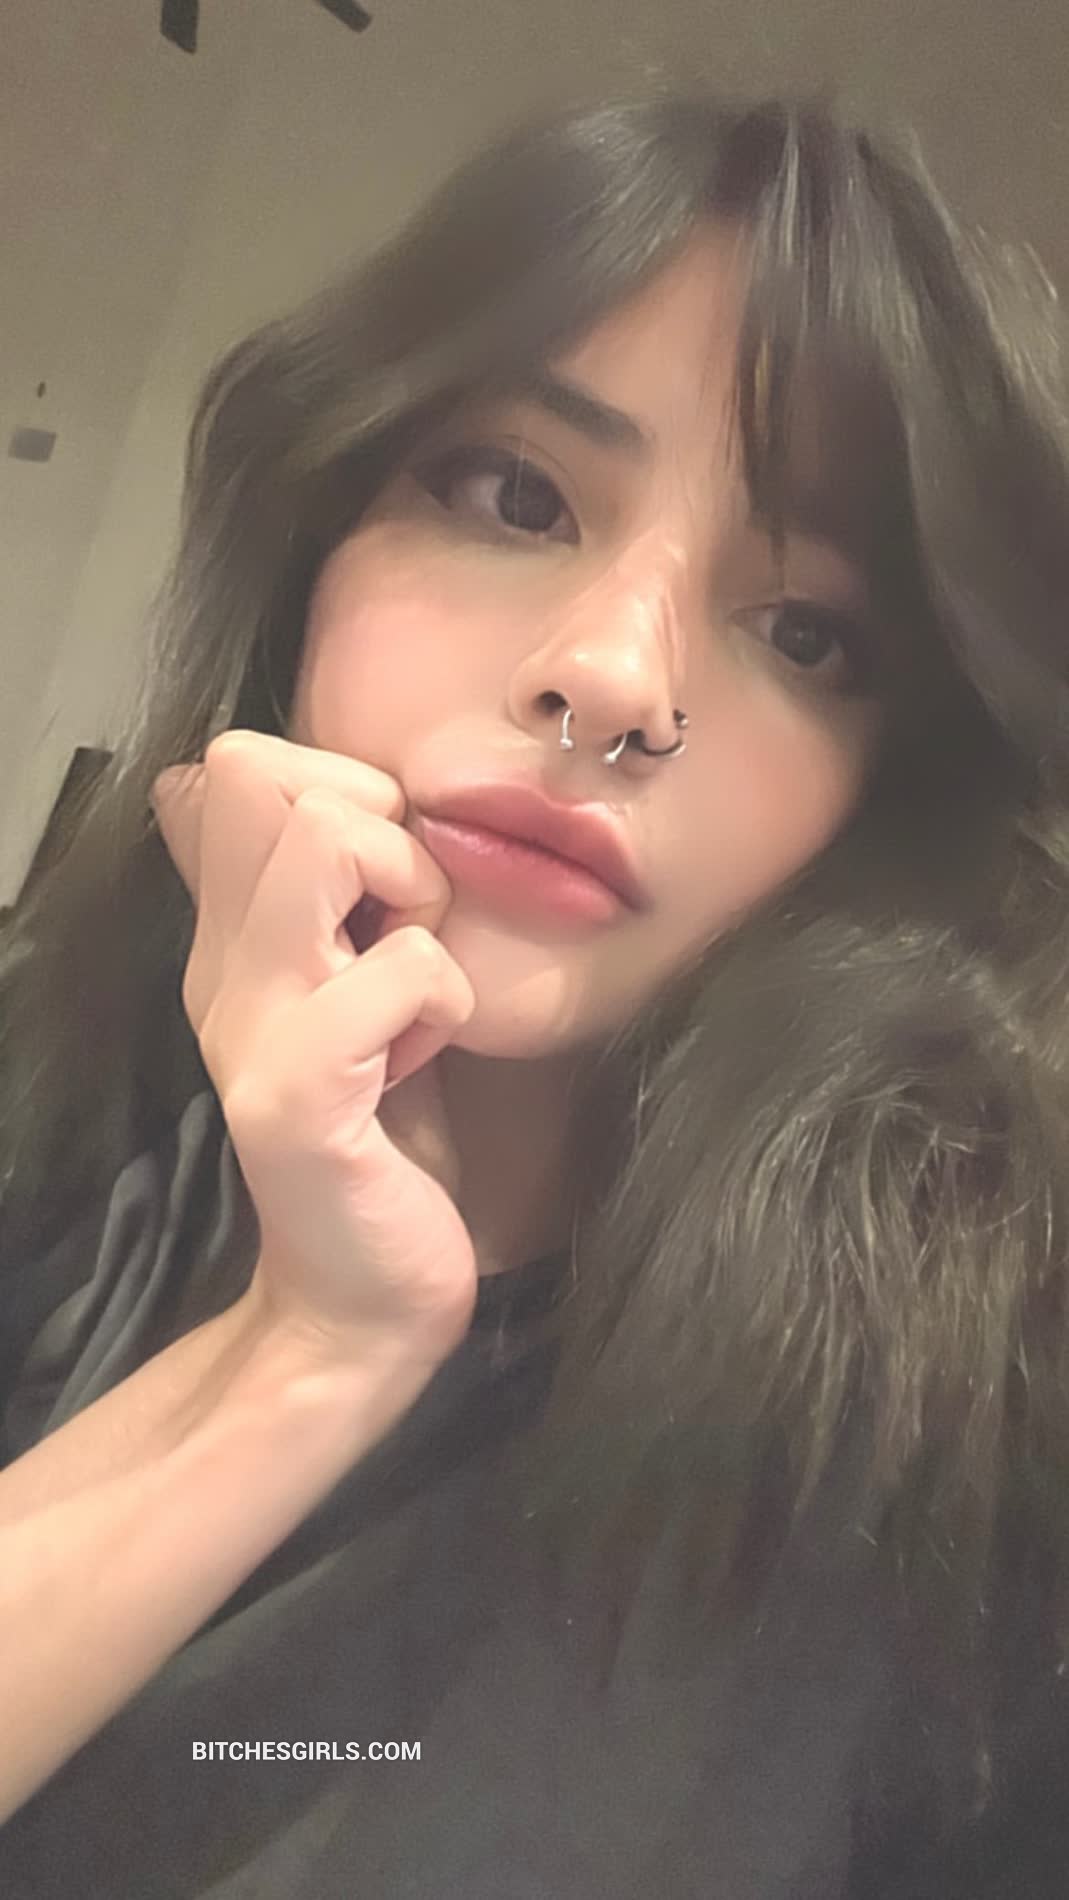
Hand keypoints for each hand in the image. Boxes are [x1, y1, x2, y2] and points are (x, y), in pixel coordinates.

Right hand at [150, 730, 477, 1368]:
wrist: (367, 1294)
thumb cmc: (387, 1136)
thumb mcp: (355, 990)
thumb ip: (320, 899)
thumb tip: (277, 785)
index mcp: (231, 935)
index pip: (242, 762)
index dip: (345, 790)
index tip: (387, 891)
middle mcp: (219, 966)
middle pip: (265, 772)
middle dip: (383, 825)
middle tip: (409, 929)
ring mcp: (249, 1027)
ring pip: (325, 839)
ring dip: (414, 895)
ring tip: (416, 985)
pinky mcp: (297, 1095)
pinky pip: (406, 967)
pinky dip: (450, 1000)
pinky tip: (427, 1060)